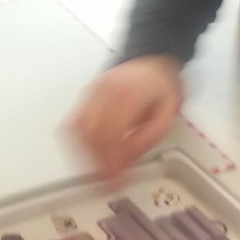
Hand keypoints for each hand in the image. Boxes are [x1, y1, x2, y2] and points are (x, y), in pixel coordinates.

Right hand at [69, 56, 183, 184]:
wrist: (152, 57)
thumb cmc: (163, 86)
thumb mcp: (167, 113)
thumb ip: (146, 138)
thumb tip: (124, 163)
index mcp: (127, 94)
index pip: (110, 133)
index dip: (109, 161)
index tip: (115, 182)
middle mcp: (104, 91)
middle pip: (90, 133)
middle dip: (96, 162)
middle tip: (106, 183)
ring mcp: (91, 91)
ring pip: (76, 129)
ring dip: (83, 154)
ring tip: (97, 172)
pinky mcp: (85, 94)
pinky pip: (73, 121)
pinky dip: (75, 141)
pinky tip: (85, 154)